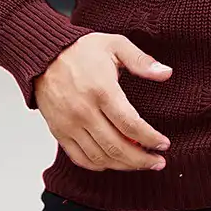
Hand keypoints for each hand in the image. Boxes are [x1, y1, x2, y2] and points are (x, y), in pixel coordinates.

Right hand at [34, 32, 172, 170]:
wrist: (44, 53)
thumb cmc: (80, 49)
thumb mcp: (115, 45)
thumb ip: (142, 61)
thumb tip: (166, 72)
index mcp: (102, 90)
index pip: (131, 125)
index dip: (150, 139)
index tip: (163, 144)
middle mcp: (84, 111)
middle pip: (117, 147)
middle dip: (142, 160)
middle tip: (158, 162)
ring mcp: (69, 124)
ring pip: (100, 157)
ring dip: (123, 165)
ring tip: (140, 163)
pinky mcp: (59, 131)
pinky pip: (79, 158)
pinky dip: (98, 165)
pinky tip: (113, 162)